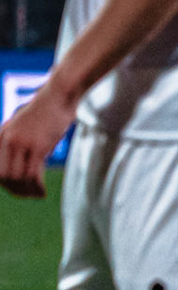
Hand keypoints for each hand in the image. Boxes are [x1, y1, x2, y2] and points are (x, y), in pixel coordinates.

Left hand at [0, 80, 78, 198]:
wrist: (59, 95)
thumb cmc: (46, 109)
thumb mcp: (24, 124)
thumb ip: (17, 139)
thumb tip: (21, 159)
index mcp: (1, 134)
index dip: (3, 182)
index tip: (16, 188)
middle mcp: (7, 140)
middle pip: (4, 176)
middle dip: (14, 190)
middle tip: (27, 194)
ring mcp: (22, 143)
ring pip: (19, 178)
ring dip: (28, 191)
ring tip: (37, 195)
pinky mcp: (38, 146)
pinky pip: (34, 175)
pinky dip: (37, 188)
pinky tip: (43, 192)